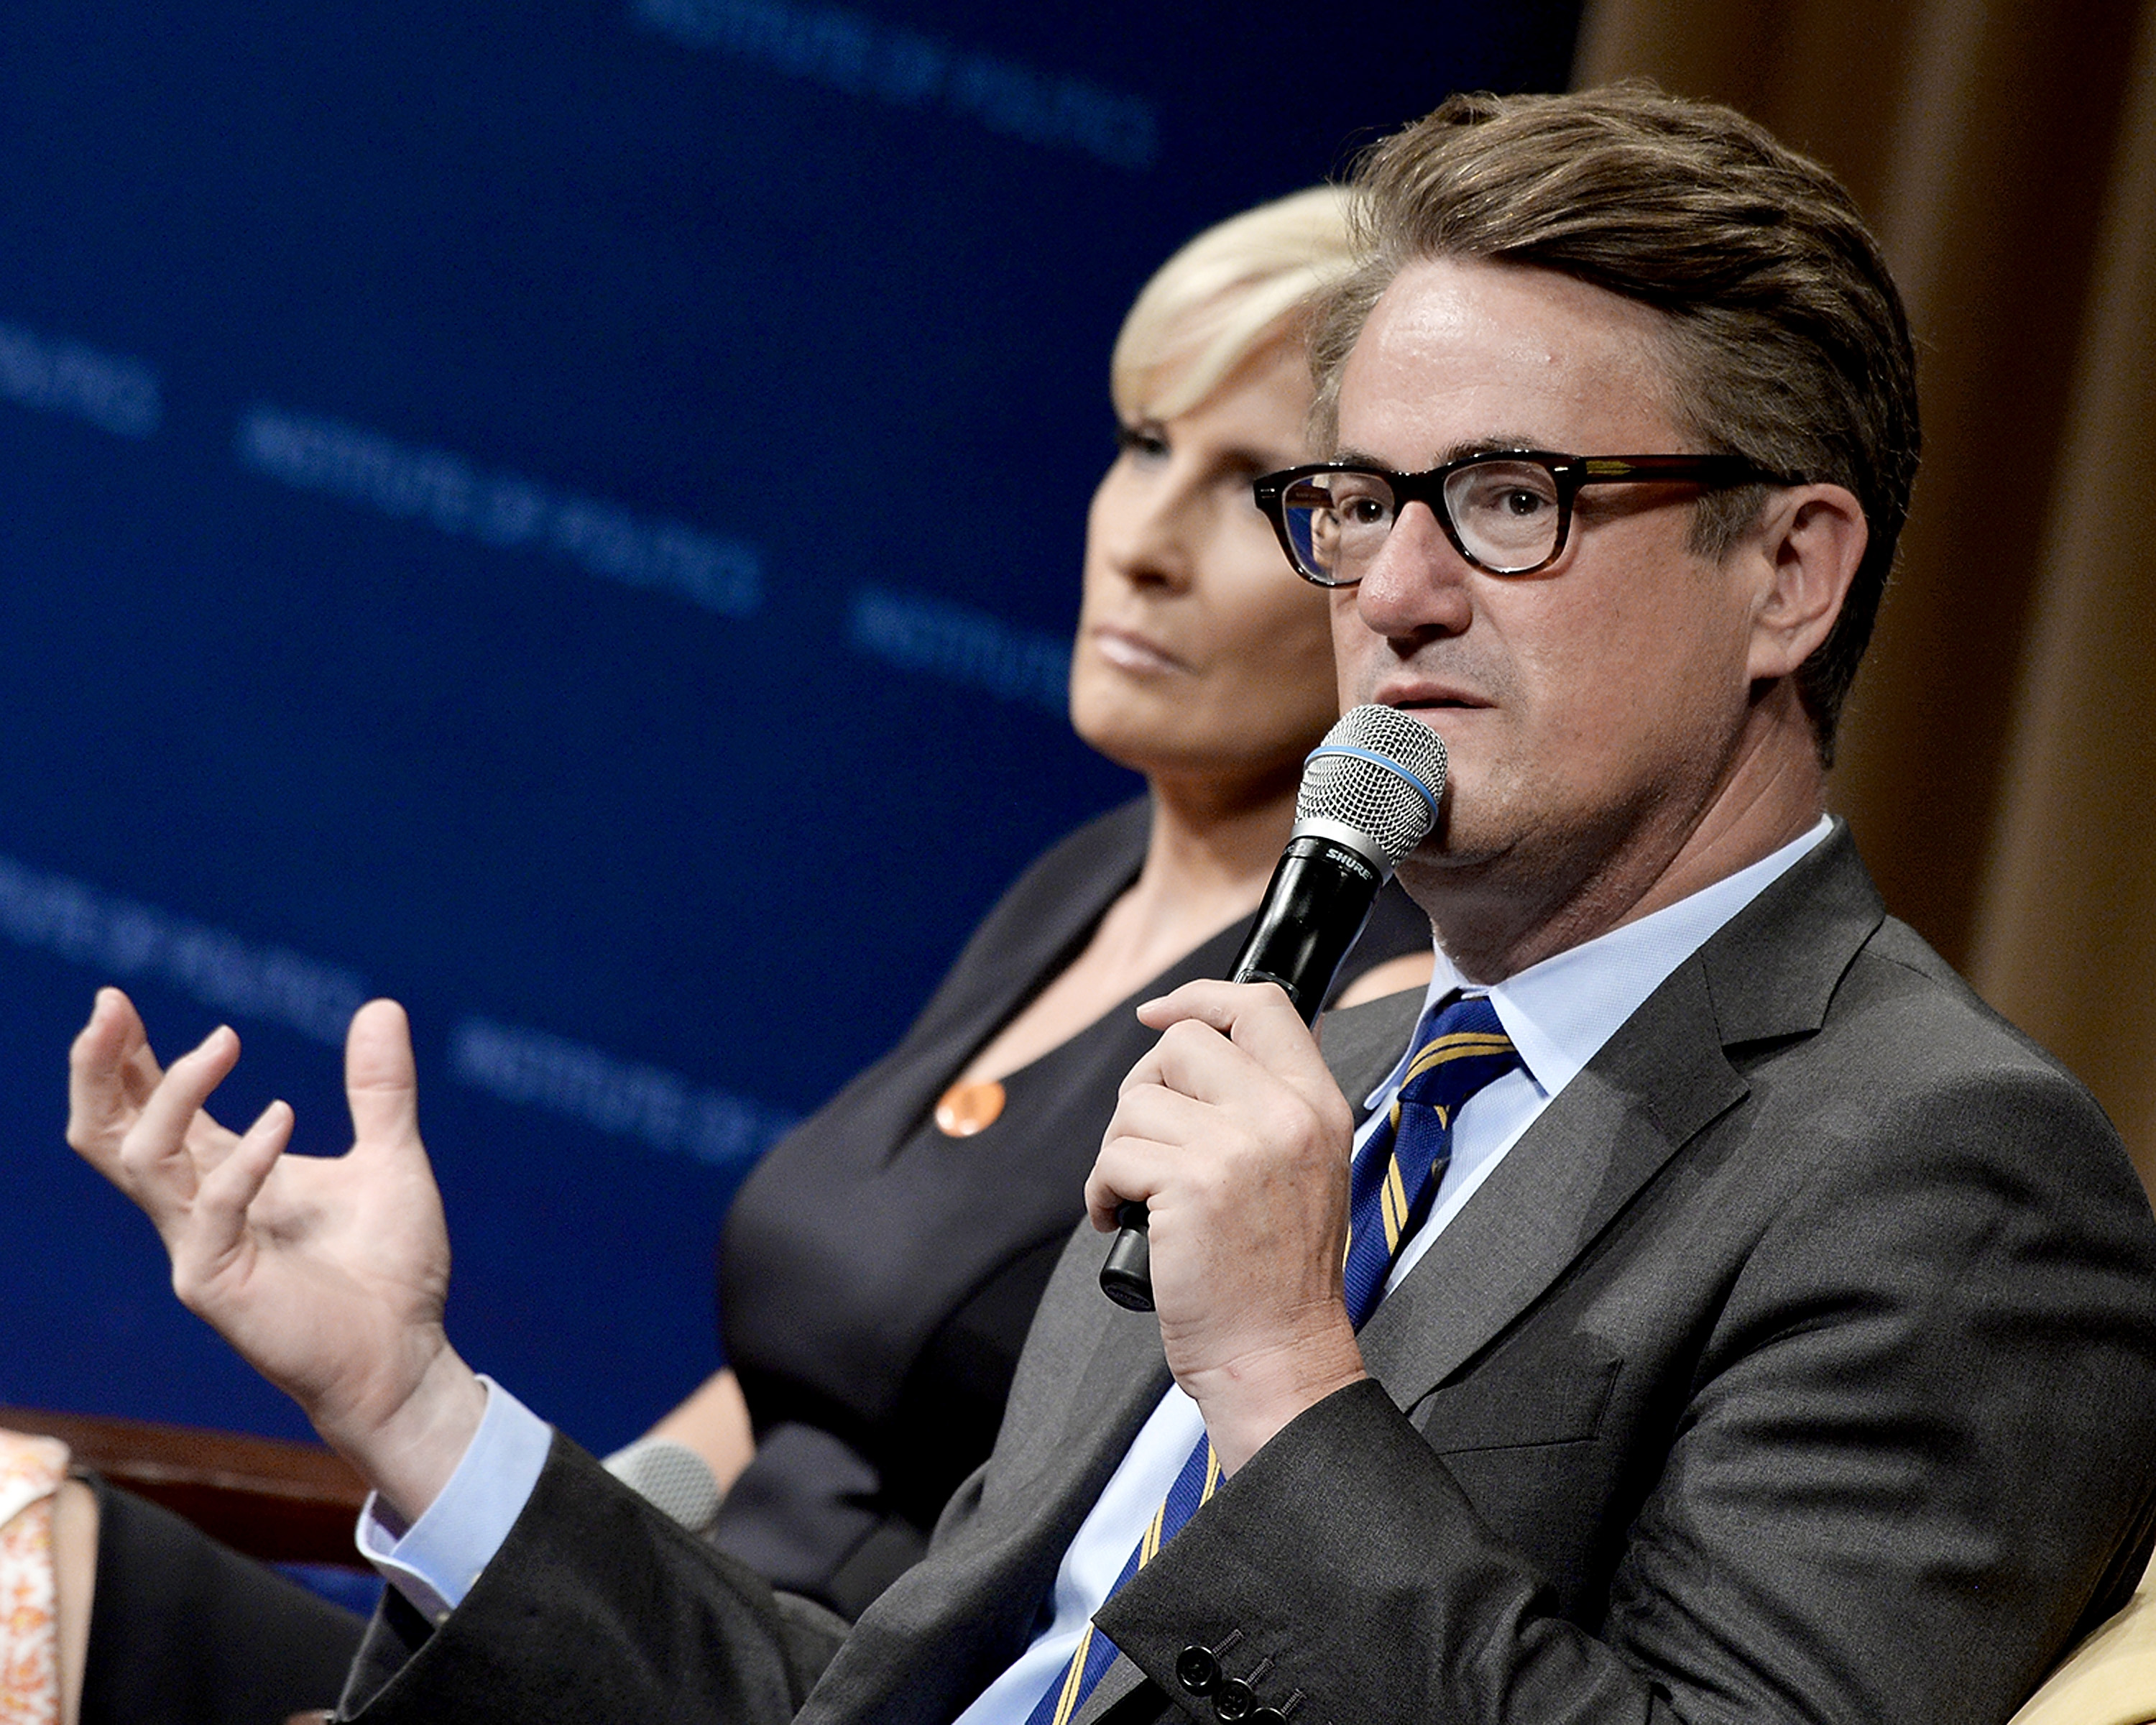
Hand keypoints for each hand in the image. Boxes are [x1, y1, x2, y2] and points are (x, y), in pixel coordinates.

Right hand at [65, 988, 485, 1520]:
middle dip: (97, 1069)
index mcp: (222, 1177)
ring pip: (139, 1160)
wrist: (409, 1355)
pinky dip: (245, 1159)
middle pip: (106, 1133)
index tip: (118, 1001)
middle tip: (111, 1004)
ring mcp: (197, 1247)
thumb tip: (382, 1005)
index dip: (128, 1058)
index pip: (148, 1109)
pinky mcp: (217, 1283)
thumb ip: (380, 1089)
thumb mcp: (392, 1158)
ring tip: (225, 1040)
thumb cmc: (390, 1268)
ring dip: (174, 1093)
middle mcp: (194, 1209)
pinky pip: (211, 1209)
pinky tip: (285, 1116)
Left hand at [1087, 980, 1367, 1472]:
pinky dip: (1101, 1190)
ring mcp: (1238, 1147)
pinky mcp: (1190, 1185)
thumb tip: (1209, 1039)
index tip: (1159, 1014)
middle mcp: (1284, 1116)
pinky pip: (1114, 1155)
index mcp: (1317, 1105)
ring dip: (1121, 1148)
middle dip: (1145, 1087)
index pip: (1262, 1005)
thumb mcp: (1308, 1169)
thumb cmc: (1279, 1277)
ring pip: (1138, 1100)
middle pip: (1184, 1043)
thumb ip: (1273, 1104)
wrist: (1277, 1356)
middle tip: (1148, 1143)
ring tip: (1141, 1195)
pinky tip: (1120, 1219)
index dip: (1200, 997)